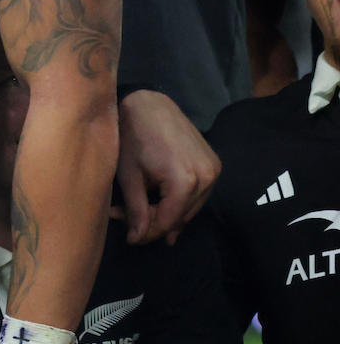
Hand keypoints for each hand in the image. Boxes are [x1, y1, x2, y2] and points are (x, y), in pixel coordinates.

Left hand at [115, 88, 218, 243]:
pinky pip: (199, 194)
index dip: (148, 233)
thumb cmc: (133, 135)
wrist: (149, 103)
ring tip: (145, 215)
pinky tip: (164, 205)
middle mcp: (207, 178)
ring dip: (169, 214)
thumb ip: (136, 210)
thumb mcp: (129, 175)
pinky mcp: (215, 164)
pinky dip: (182, 201)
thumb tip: (137, 239)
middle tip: (133, 227)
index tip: (131, 239)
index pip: (168, 220)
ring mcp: (214, 171)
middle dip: (156, 224)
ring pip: (192, 207)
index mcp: (185, 182)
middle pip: (182, 216)